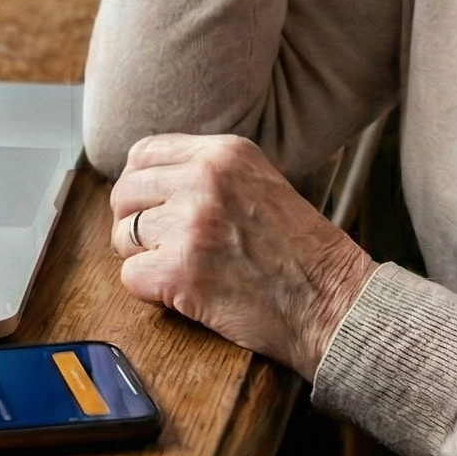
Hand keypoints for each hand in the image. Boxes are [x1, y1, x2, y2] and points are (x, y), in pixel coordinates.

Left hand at [110, 134, 375, 378]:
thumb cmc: (302, 254)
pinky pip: (130, 277)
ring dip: (142, 259)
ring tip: (181, 271)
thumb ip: (209, 174)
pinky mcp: (182, 269)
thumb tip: (148, 183)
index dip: (138, 185)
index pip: (144, 153)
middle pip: (125, 193)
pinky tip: (184, 293)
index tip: (150, 208)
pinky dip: (150, 291)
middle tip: (162, 248)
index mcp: (225, 153)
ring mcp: (192, 222)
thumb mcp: (259, 183)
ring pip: (123, 236)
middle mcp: (205, 178)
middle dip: (134, 225)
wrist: (334, 303)